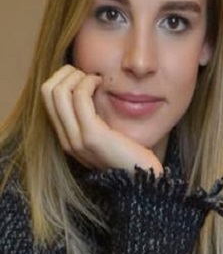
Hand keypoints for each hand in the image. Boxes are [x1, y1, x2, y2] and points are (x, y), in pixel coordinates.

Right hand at [41, 65, 162, 173]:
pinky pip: (79, 99)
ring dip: (77, 76)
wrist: (143, 180)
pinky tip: (102, 83)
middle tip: (90, 74)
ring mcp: (76, 139)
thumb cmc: (132, 153)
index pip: (48, 98)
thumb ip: (97, 117)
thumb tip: (94, 87)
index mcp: (68, 138)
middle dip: (67, 73)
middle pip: (48, 92)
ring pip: (58, 93)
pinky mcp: (92, 136)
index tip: (85, 77)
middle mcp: (67, 139)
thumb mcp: (109, 132)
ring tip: (96, 78)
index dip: (63, 79)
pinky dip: (88, 83)